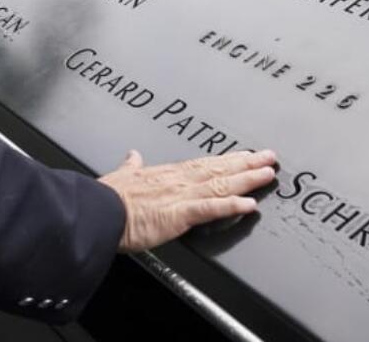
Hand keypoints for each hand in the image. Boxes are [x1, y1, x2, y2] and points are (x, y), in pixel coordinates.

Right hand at [97, 149, 277, 252]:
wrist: (97, 211)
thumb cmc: (107, 197)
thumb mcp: (121, 174)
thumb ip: (131, 165)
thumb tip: (132, 154)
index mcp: (167, 174)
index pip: (204, 164)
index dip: (227, 159)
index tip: (245, 154)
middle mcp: (179, 181)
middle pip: (219, 170)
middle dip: (247, 163)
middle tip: (270, 157)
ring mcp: (181, 196)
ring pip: (221, 185)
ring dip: (247, 179)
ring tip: (268, 174)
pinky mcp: (178, 214)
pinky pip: (211, 209)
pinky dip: (231, 206)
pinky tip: (249, 204)